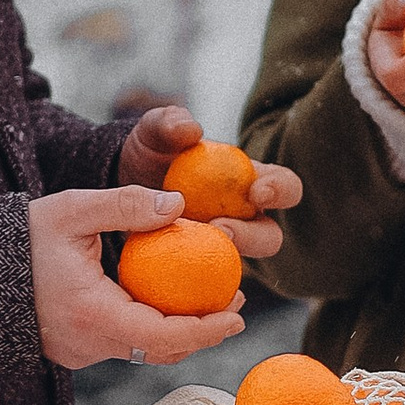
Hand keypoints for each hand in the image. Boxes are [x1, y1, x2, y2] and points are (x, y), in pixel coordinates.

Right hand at [28, 185, 247, 370]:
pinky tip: (167, 299)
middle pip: (159, 351)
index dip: (203, 331)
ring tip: (210, 300)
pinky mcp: (76, 350)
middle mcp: (87, 343)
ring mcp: (80, 352)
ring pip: (142, 351)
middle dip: (203, 332)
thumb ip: (125, 205)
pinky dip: (151, 328)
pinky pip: (124, 344)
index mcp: (89, 313)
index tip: (235, 317)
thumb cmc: (22, 238)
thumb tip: (179, 205)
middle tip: (234, 303)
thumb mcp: (72, 210)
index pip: (159, 336)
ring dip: (179, 331)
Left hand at [116, 103, 301, 263]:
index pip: (283, 187)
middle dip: (255, 236)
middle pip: (271, 236)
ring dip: (226, 259)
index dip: (280, 190)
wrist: (120, 183)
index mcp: (250, 182)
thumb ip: (169, 123)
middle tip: (222, 228)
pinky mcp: (199, 266)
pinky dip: (198, 280)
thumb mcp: (153, 133)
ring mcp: (221, 245)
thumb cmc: (149, 153)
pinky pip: (208, 281)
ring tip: (195, 248)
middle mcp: (244, 218)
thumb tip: (191, 129)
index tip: (257, 190)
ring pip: (243, 263)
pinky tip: (178, 275)